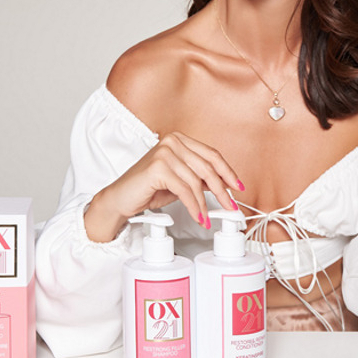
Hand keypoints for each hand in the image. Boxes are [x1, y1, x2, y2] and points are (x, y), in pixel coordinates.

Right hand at [84, 132, 242, 241]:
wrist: (120, 199)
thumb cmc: (148, 189)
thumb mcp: (179, 180)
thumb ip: (199, 177)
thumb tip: (224, 185)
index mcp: (180, 139)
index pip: (211, 154)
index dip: (227, 172)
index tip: (238, 186)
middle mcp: (173, 141)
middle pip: (207, 167)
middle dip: (222, 190)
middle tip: (231, 206)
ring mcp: (165, 153)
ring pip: (196, 181)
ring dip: (206, 204)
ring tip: (208, 217)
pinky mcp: (158, 168)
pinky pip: (184, 191)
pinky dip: (194, 207)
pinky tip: (198, 216)